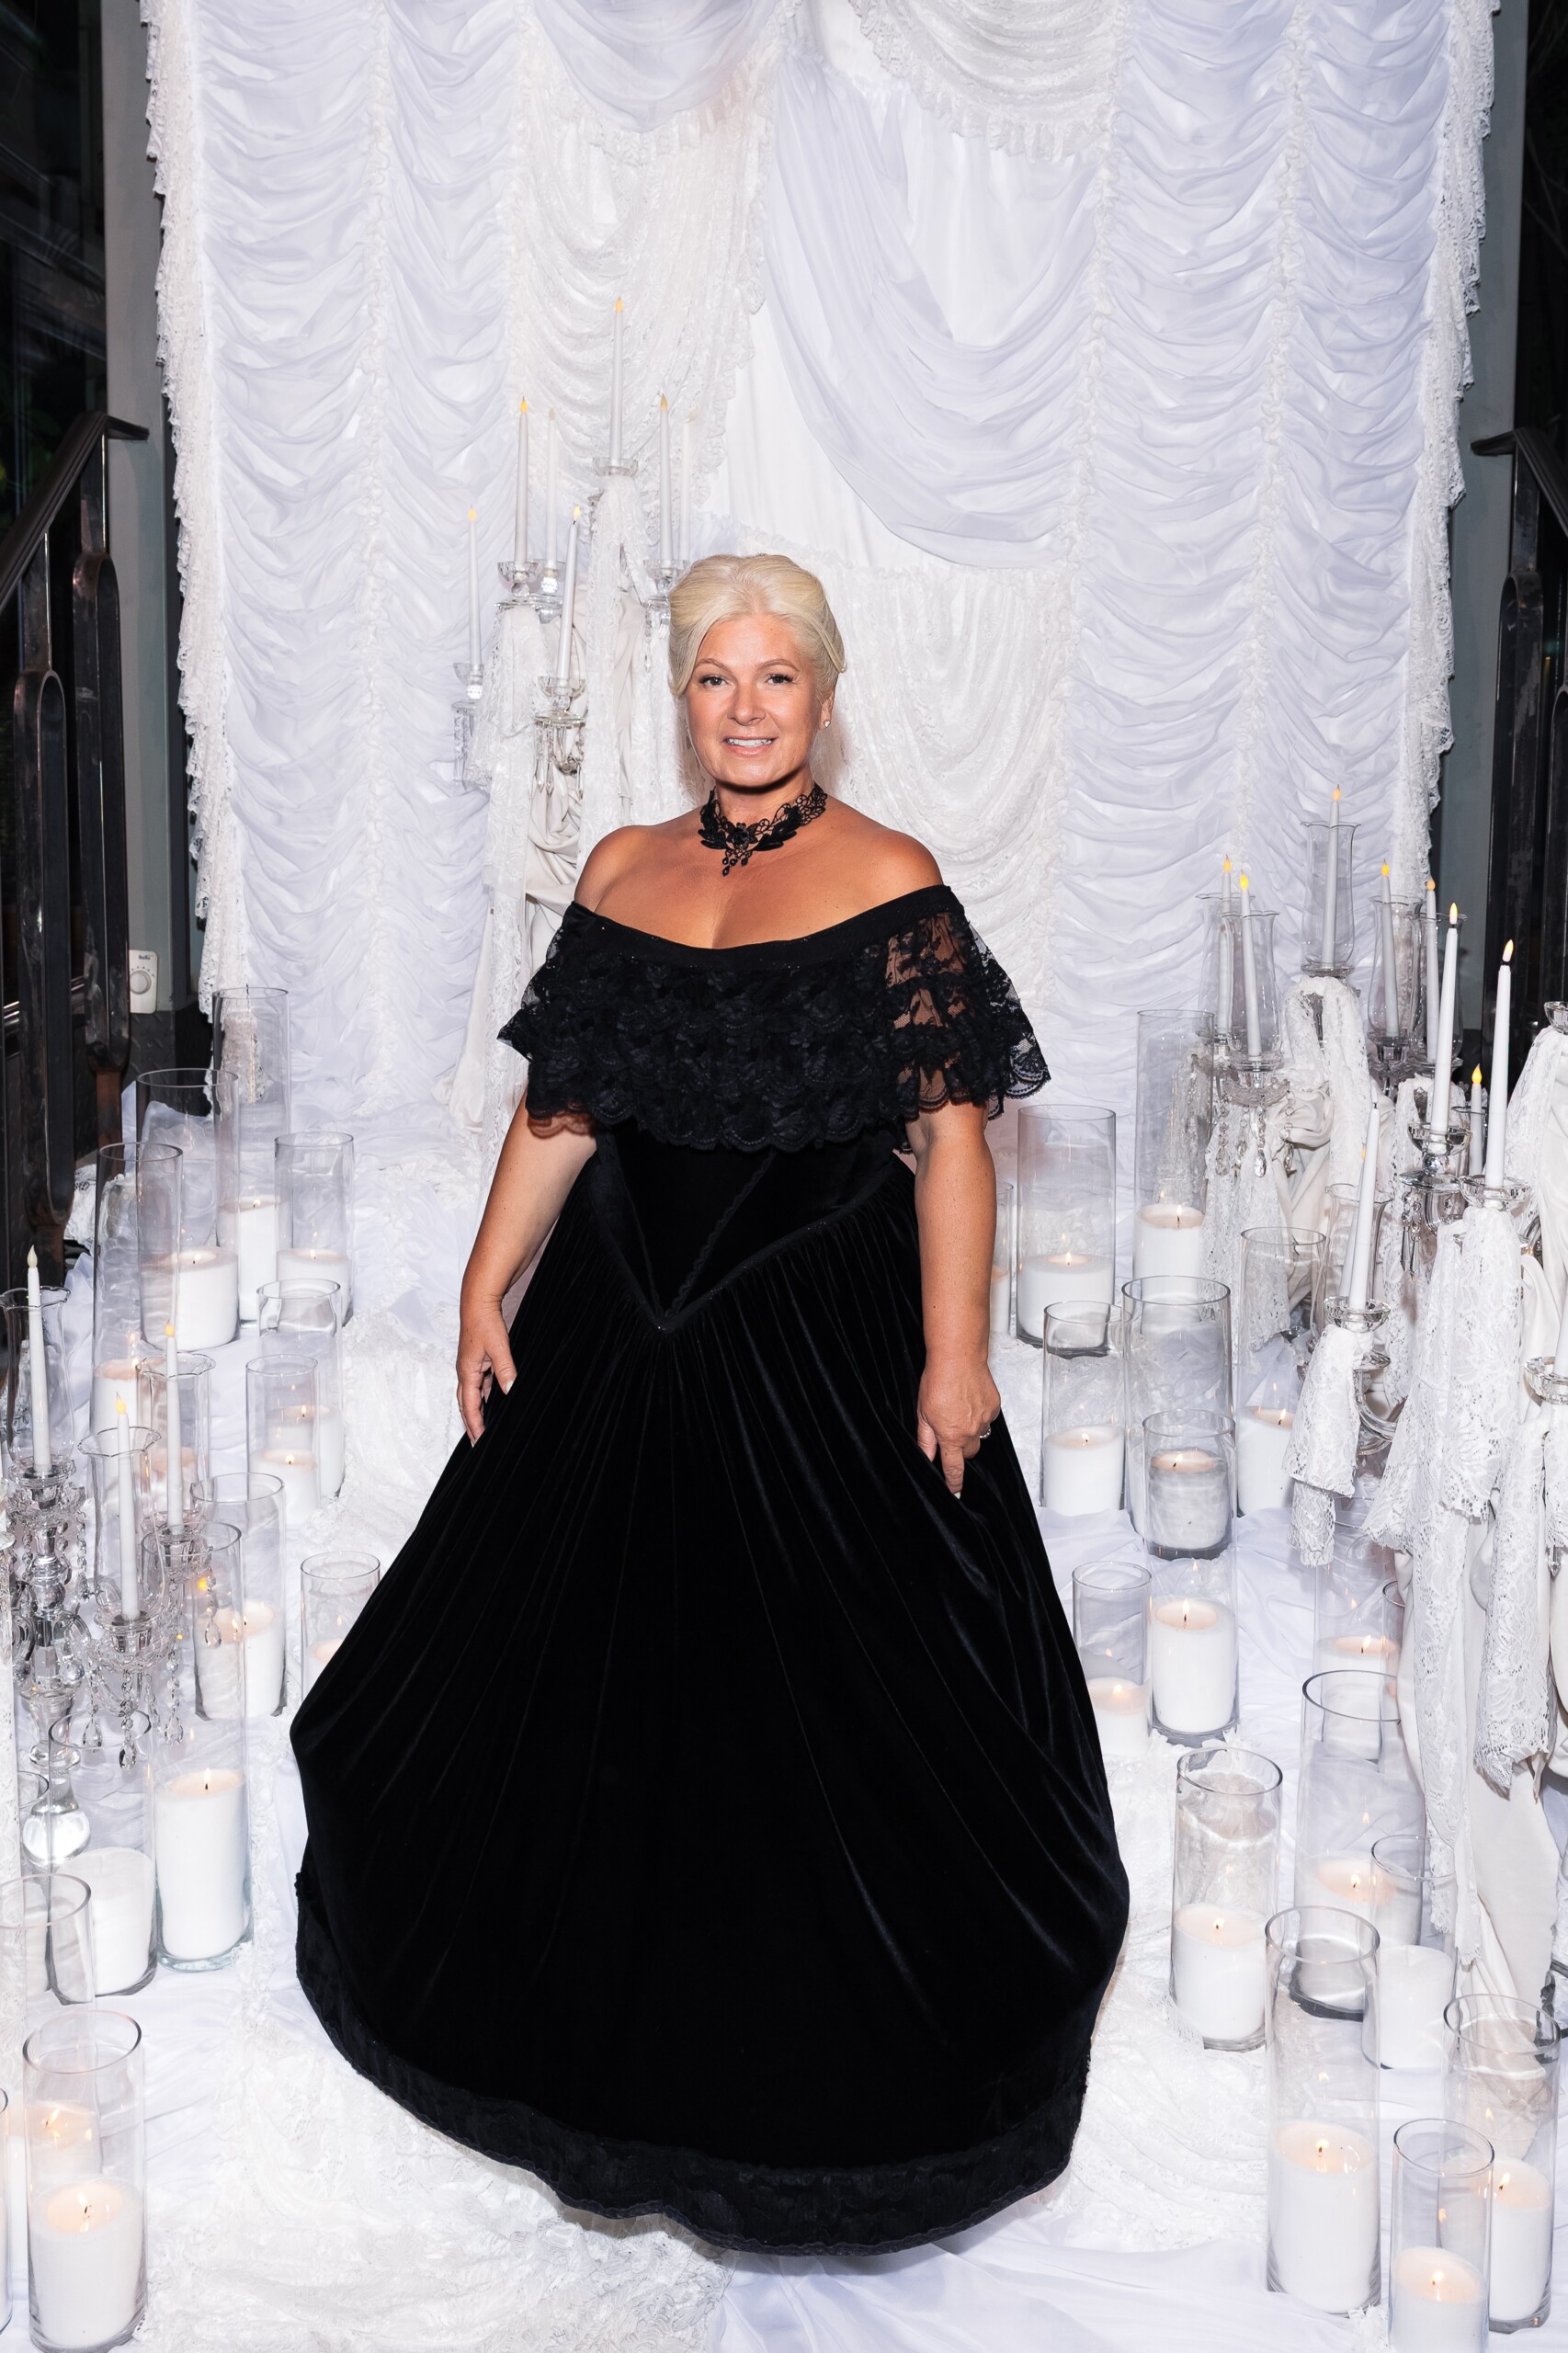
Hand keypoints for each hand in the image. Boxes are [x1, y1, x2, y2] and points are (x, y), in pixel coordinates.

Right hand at [457, 1292, 515, 1444]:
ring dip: (477, 1411)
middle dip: (471, 1423)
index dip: (475, 1424)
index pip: (469, 1405)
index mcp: (467, 1372)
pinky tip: (492, 1401)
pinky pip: (479, 1384)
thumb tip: (510, 1390)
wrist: (478, 1303)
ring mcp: (470, 1367)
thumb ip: (505, 1370)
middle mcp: (465, 1372)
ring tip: (483, 1427)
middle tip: (477, 1442)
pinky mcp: (477, 1361)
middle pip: (465, 1404)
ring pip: (472, 1395)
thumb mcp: (498, 1347)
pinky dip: (483, 1396)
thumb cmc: (484, 1322)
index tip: (479, 1441)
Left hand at [916, 1353, 999, 1496]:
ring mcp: (985, 1420)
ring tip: (959, 1411)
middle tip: (950, 1431)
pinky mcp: (994, 1408)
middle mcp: (970, 1431)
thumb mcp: (923, 1414)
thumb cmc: (938, 1380)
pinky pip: (987, 1419)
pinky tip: (969, 1400)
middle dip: (960, 1448)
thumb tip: (926, 1458)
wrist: (958, 1359)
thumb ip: (926, 1440)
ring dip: (970, 1431)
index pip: (954, 1469)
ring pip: (979, 1436)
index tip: (956, 1492)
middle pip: (968, 1453)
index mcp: (951, 1436)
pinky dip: (979, 1415)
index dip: (954, 1483)